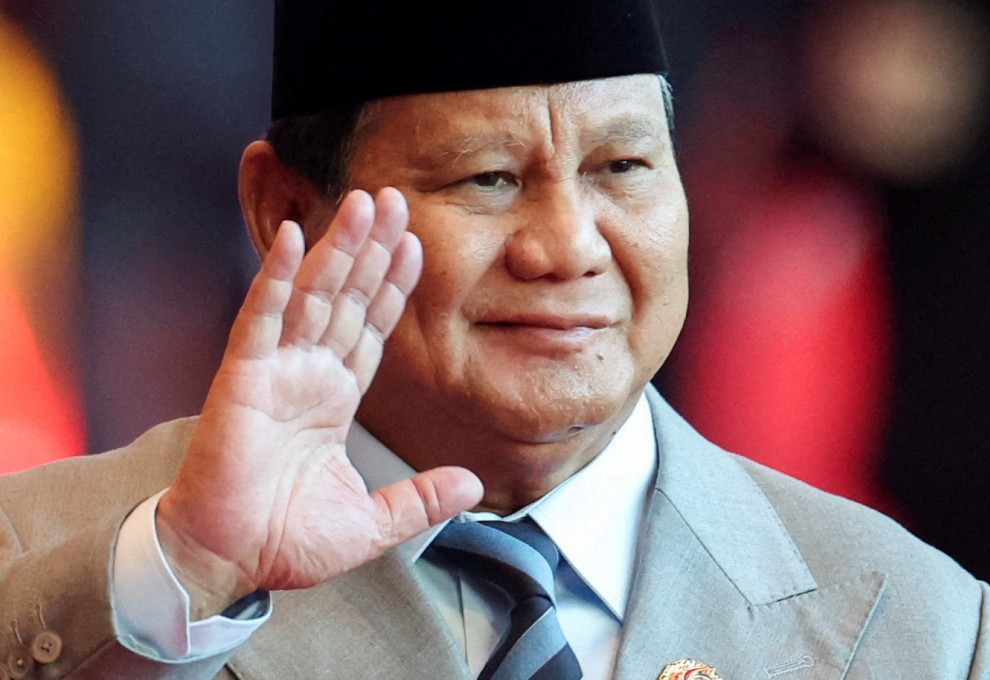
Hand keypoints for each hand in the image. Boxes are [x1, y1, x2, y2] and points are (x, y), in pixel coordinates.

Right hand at [156, 188, 482, 616]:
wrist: (229, 562)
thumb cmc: (287, 542)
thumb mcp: (373, 522)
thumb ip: (422, 499)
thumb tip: (475, 484)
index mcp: (336, 399)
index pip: (372, 329)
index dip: (393, 287)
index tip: (414, 244)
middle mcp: (309, 375)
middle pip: (349, 298)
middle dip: (372, 249)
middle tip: (394, 198)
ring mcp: (276, 371)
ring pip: (314, 296)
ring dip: (338, 247)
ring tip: (362, 202)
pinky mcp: (243, 378)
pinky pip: (263, 318)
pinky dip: (278, 278)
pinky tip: (295, 239)